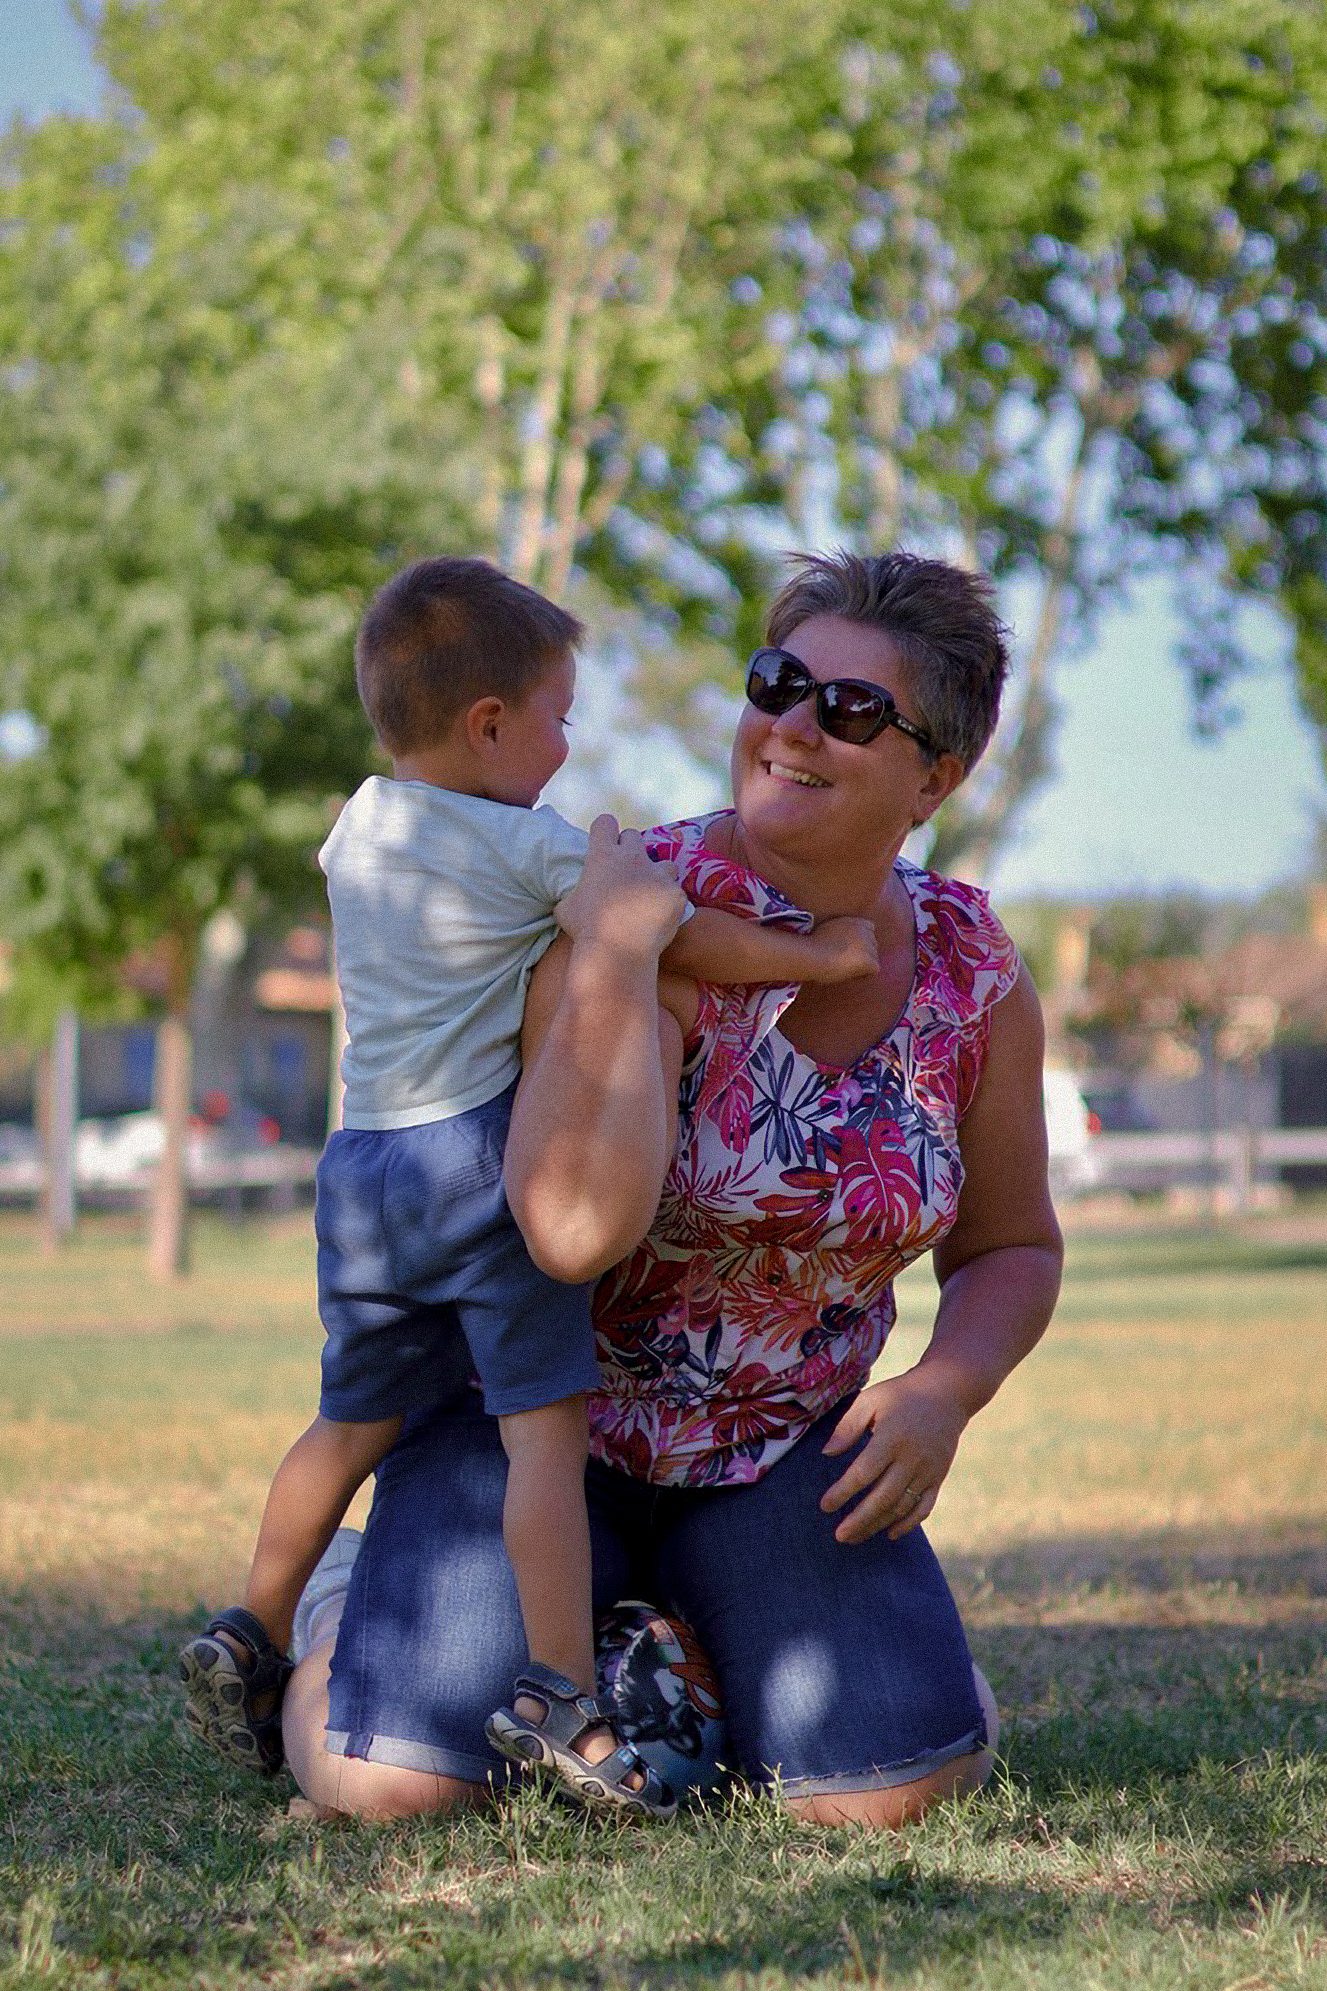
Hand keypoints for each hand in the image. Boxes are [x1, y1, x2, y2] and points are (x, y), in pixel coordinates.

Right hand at [555, 815, 687, 962]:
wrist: (618, 953)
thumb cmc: (586, 930)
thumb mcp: (565, 908)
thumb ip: (574, 893)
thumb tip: (575, 896)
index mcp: (603, 855)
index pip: (606, 823)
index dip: (604, 833)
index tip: (603, 847)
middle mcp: (633, 857)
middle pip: (634, 837)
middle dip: (629, 851)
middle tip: (624, 875)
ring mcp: (658, 874)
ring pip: (663, 862)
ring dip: (656, 875)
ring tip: (648, 896)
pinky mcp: (676, 893)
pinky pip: (674, 892)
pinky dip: (668, 903)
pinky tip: (660, 919)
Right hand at [807, 915, 879, 983]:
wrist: (812, 955)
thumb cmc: (813, 944)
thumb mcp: (829, 927)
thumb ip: (842, 930)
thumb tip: (842, 938)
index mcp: (856, 921)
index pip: (870, 930)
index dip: (861, 941)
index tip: (850, 949)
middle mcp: (866, 931)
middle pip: (873, 945)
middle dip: (864, 953)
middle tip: (847, 962)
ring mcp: (869, 946)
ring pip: (874, 958)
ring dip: (863, 965)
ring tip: (845, 969)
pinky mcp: (869, 961)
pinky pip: (874, 971)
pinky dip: (863, 974)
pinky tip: (849, 975)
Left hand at [819, 1368, 967, 1543]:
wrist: (948, 1393)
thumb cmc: (902, 1394)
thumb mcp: (871, 1400)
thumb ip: (848, 1426)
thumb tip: (827, 1453)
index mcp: (892, 1437)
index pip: (864, 1473)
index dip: (843, 1492)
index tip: (825, 1506)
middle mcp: (911, 1458)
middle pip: (883, 1497)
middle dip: (859, 1520)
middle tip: (839, 1536)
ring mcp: (928, 1470)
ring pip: (902, 1506)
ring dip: (878, 1525)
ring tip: (855, 1537)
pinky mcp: (939, 1477)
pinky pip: (924, 1507)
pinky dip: (908, 1524)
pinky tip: (890, 1534)